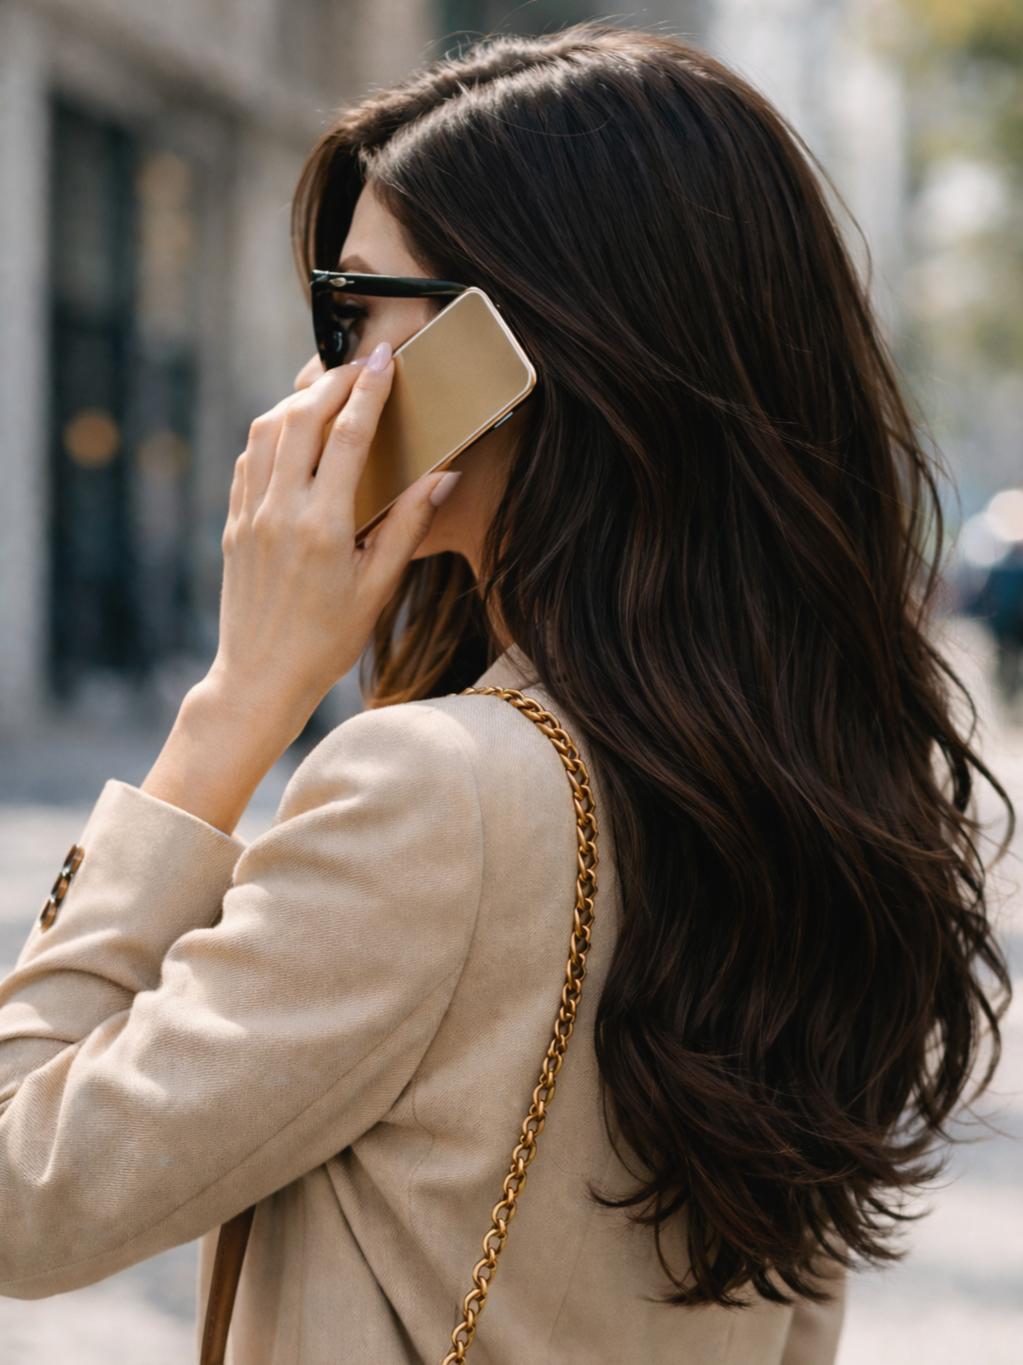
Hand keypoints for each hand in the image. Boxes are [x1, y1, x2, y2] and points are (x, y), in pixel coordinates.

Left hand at [142, 343, 454, 832]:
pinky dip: (272, 434)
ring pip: (267, 430)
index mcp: (323, 526)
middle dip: (332, 381)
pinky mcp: (234, 524)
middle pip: (301, 416)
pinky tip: (293, 435)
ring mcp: (250, 514)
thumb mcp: (378, 588)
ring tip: (328, 392)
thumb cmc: (327, 641)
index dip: (370, 390)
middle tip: (360, 367)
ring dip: (298, 401)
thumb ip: (409, 526)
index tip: (386, 358)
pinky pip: (249, 459)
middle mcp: (280, 511)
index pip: (349, 436)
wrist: (261, 677)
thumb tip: (443, 476)